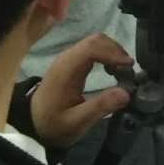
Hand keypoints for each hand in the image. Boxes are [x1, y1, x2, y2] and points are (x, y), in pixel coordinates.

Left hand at [30, 33, 132, 147]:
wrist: (34, 123)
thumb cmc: (54, 124)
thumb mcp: (77, 122)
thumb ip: (100, 107)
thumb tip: (126, 93)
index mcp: (66, 69)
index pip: (91, 48)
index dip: (113, 53)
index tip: (129, 66)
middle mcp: (67, 58)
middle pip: (95, 40)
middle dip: (115, 51)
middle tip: (129, 70)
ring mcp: (68, 58)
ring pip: (94, 42)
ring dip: (112, 52)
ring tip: (123, 71)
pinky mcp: (71, 62)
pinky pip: (91, 50)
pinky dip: (106, 55)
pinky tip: (112, 70)